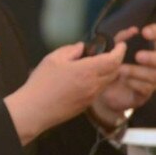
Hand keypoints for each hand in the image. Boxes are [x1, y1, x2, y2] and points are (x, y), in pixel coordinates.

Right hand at [5, 41, 125, 144]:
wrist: (35, 108)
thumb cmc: (41, 83)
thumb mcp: (52, 59)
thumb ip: (70, 50)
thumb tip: (81, 47)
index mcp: (86, 71)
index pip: (113, 60)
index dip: (120, 51)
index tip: (120, 45)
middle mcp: (94, 84)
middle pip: (115, 71)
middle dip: (115, 61)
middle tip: (108, 53)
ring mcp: (92, 96)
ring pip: (108, 81)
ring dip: (107, 72)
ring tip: (95, 65)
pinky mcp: (87, 105)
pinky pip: (99, 90)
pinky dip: (99, 81)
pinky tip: (85, 78)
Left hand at [92, 24, 155, 121]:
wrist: (102, 89)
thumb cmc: (110, 66)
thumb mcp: (112, 51)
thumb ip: (121, 39)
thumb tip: (133, 30)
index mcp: (148, 51)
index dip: (155, 33)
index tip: (144, 32)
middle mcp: (153, 65)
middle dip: (152, 58)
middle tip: (138, 56)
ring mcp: (151, 80)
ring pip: (154, 75)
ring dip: (138, 72)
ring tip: (121, 70)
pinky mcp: (145, 94)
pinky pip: (146, 89)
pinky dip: (135, 83)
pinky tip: (125, 81)